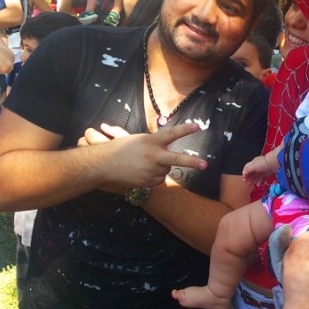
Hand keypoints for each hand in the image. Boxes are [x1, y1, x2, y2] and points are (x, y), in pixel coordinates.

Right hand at [77, 122, 206, 191]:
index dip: (185, 130)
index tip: (198, 127)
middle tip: (205, 164)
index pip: (171, 134)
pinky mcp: (147, 182)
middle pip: (177, 159)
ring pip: (167, 169)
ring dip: (162, 167)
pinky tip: (142, 171)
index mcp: (151, 141)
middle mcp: (153, 156)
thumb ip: (154, 141)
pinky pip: (159, 179)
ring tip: (145, 163)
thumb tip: (169, 136)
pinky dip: (155, 176)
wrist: (102, 165)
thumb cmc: (120, 148)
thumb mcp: (137, 139)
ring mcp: (150, 170)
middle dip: (192, 162)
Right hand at [242, 155, 271, 184]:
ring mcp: (262, 171)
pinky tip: (258, 185)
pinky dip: (260, 182)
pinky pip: (262, 179)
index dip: (245, 174)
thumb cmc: (262, 164)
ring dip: (254, 181)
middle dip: (249, 179)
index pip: (247, 168)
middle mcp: (257, 167)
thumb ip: (247, 170)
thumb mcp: (253, 166)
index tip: (244, 179)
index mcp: (253, 163)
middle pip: (252, 174)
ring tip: (253, 185)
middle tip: (248, 184)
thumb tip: (243, 173)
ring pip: (256, 177)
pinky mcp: (266, 174)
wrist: (274, 164)